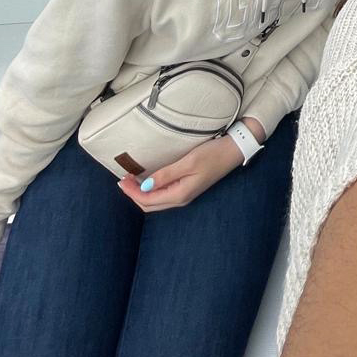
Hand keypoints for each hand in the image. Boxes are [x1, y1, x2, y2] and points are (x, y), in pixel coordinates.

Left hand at [117, 133, 246, 211]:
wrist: (235, 151)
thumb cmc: (213, 154)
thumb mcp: (189, 162)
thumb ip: (166, 174)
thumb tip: (144, 187)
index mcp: (180, 194)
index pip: (147, 200)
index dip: (131, 192)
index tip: (121, 179)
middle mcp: (181, 198)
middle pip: (150, 205)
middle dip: (133, 195)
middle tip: (122, 180)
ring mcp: (185, 194)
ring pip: (156, 201)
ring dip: (141, 193)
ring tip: (131, 180)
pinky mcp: (188, 187)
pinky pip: (164, 194)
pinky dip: (151, 190)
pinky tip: (148, 180)